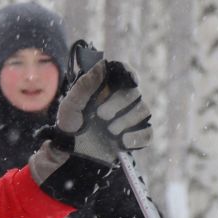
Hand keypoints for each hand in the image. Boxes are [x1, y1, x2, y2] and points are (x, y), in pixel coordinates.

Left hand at [29, 42, 152, 204]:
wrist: (71, 154)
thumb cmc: (69, 126)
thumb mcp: (72, 104)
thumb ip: (85, 85)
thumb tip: (102, 64)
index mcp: (107, 88)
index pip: (126, 73)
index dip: (130, 73)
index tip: (129, 80)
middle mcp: (122, 101)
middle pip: (135, 92)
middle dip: (119, 103)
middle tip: (101, 115)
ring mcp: (130, 119)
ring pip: (144, 110)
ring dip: (126, 120)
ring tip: (109, 131)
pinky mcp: (135, 137)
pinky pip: (147, 133)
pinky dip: (137, 137)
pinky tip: (122, 141)